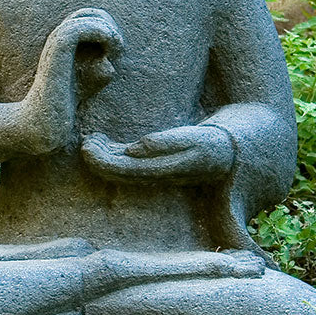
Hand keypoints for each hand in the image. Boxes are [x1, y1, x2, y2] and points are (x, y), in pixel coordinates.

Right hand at [21, 8, 122, 155]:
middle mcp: (58, 40)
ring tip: (115, 51)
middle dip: (109, 25)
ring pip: (85, 15)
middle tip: (117, 50)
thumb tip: (110, 67)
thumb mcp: (85, 89)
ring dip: (108, 30)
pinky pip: (79, 29)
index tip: (115, 52)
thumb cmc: (62, 111)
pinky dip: (101, 34)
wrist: (41, 128)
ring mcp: (56, 45)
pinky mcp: (57, 54)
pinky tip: (109, 55)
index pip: (88, 16)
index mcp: (64, 44)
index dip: (107, 27)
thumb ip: (97, 75)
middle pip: (89, 11)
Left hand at [81, 125, 232, 184]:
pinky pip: (130, 162)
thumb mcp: (194, 139)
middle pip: (121, 173)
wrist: (231, 153)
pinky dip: (114, 153)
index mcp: (165, 170)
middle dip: (99, 159)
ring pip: (123, 168)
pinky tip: (101, 142)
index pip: (127, 170)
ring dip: (104, 156)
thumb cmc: (212, 143)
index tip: (88, 147)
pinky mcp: (158, 164)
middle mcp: (158, 175)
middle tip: (83, 143)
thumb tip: (133, 148)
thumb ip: (165, 143)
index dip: (104, 161)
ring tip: (88, 140)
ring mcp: (157, 171)